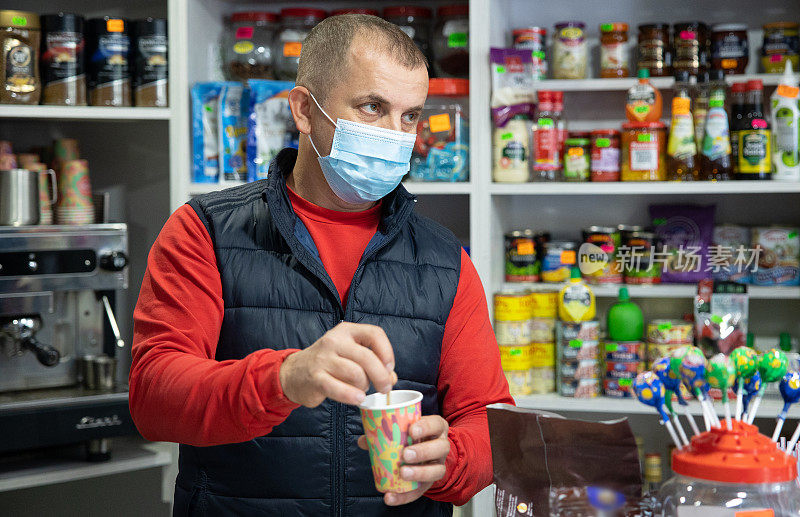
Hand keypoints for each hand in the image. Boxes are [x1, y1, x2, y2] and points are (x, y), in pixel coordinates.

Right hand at [279, 322, 396, 406]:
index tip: (390, 368)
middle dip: (381, 376)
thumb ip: (373, 364)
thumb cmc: (329, 364)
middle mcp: (334, 340)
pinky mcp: (315, 377)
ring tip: (361, 390)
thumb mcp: (350, 356)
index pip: (375, 334)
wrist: (294, 373)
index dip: (387, 352)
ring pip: (356, 374)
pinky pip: (341, 388)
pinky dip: (353, 396)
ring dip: (364, 386)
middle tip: (385, 388)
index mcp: (346, 331)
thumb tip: (392, 378)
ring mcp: (323, 358)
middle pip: (368, 357)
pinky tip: (357, 399)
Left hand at [358, 415, 449, 505]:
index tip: (411, 430)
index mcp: (436, 428)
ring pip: (437, 470)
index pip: (436, 424)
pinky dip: (405, 496)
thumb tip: (363, 440)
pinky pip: (420, 491)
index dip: (425, 427)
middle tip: (406, 454)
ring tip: (403, 473)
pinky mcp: (430, 483)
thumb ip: (384, 433)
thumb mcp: (403, 431)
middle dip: (423, 452)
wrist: (426, 454)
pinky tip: (390, 497)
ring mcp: (438, 465)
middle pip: (440, 448)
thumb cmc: (412, 438)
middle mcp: (441, 446)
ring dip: (420, 473)